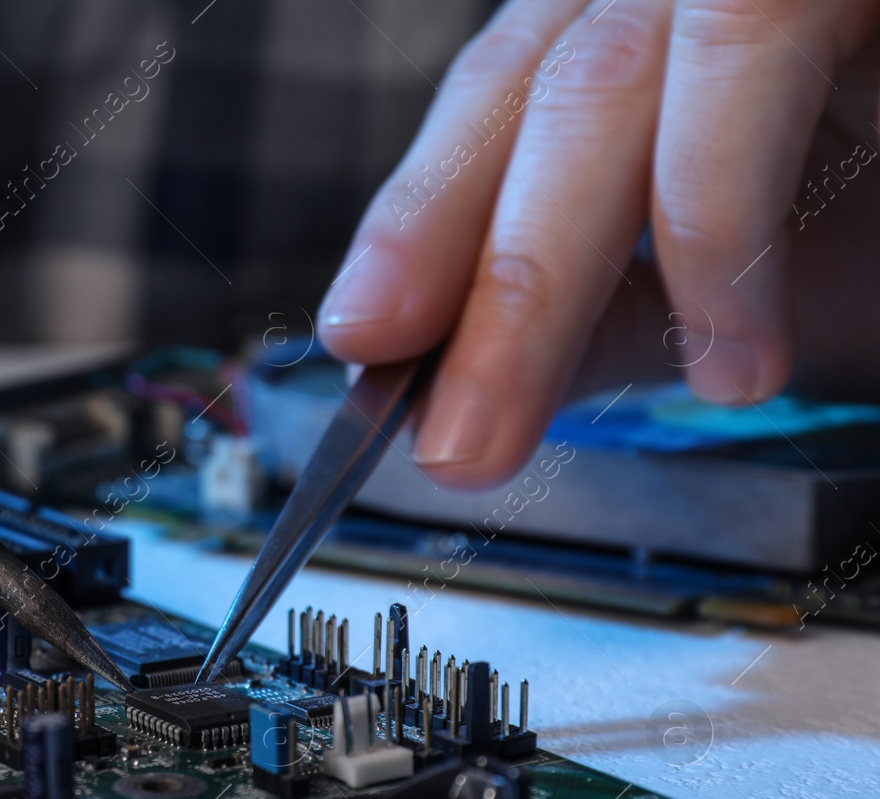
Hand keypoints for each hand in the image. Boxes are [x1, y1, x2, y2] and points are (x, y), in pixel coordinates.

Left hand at [319, 0, 879, 487]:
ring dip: (582, 262)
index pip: (496, 103)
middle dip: (486, 288)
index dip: (418, 219)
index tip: (360, 342)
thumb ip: (607, 313)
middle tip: (452, 446)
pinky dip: (717, 211)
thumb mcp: (749, 279)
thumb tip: (467, 381)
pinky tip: (732, 344)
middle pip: (531, 100)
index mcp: (645, 25)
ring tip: (674, 399)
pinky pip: (746, 42)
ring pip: (603, 75)